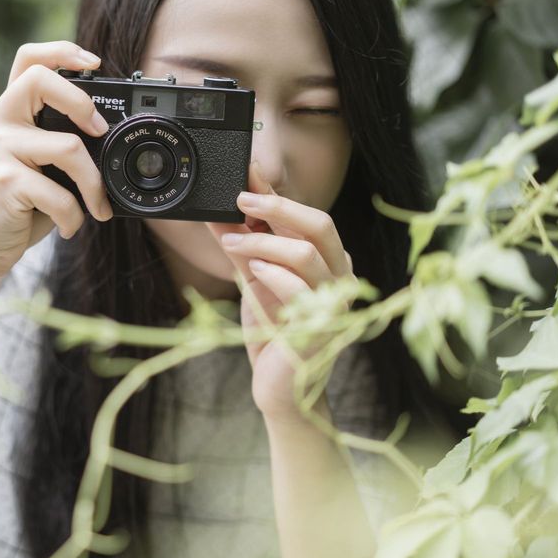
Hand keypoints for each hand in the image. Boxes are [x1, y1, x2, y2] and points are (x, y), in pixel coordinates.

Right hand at [0, 41, 113, 285]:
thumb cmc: (12, 209)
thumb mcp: (36, 168)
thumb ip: (57, 143)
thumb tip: (108, 136)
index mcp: (6, 114)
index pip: (28, 61)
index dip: (63, 52)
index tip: (95, 64)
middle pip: (41, 80)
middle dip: (82, 101)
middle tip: (100, 131)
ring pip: (68, 146)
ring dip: (93, 183)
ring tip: (97, 205)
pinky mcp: (4, 182)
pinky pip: (61, 194)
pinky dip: (74, 216)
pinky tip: (67, 227)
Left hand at [206, 162, 354, 423]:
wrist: (278, 386)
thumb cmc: (272, 330)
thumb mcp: (253, 279)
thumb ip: (241, 245)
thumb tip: (217, 210)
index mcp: (328, 259)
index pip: (305, 215)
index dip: (276, 191)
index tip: (245, 171)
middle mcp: (340, 275)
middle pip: (319, 224)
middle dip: (277, 206)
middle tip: (240, 201)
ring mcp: (335, 301)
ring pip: (306, 253)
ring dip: (263, 243)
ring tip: (232, 244)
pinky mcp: (321, 326)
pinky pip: (299, 289)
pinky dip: (272, 275)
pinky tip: (253, 273)